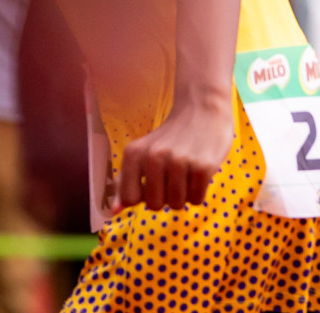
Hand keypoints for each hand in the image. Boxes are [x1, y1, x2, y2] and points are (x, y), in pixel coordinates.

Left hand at [112, 93, 232, 213]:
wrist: (203, 108)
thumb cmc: (171, 137)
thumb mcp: (143, 153)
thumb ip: (126, 182)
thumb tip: (115, 212)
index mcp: (134, 153)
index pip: (130, 199)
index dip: (144, 195)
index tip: (155, 180)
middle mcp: (154, 156)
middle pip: (154, 205)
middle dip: (166, 197)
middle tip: (175, 175)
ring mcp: (180, 161)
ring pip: (176, 204)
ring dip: (184, 195)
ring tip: (188, 172)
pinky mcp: (204, 166)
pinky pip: (196, 200)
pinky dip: (199, 192)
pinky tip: (200, 172)